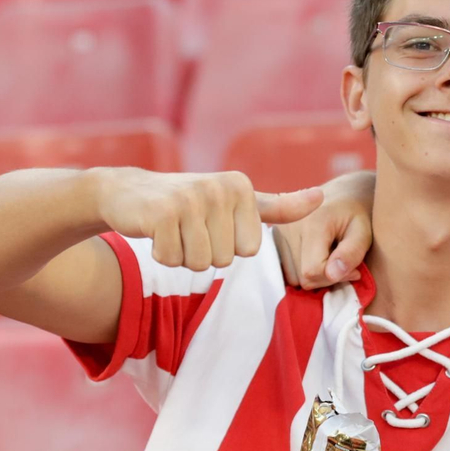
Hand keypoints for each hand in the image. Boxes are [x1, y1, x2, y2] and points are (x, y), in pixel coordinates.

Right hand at [91, 168, 323, 271]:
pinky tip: (156, 232)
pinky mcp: (161, 213)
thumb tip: (322, 198)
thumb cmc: (189, 202)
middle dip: (204, 253)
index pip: (250, 250)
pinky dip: (162, 254)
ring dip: (183, 255)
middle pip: (225, 259)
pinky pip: (172, 260)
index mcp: (242, 187)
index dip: (228, 246)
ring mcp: (190, 199)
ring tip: (174, 230)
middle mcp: (219, 188)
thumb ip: (279, 206)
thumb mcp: (236, 201)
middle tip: (188, 228)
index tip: (212, 224)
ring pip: (200, 263)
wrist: (127, 192)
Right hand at [272, 170, 373, 288]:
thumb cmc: (357, 214)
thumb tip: (333, 275)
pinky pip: (284, 269)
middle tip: (341, 263)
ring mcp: (277, 230)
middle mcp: (288, 226)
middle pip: (300, 277)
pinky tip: (315, 256)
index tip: (352, 269)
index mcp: (312, 223)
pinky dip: (301, 268)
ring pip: (291, 277)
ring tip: (328, 257)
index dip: (333, 277)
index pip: (312, 271)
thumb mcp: (364, 232)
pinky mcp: (273, 236)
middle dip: (324, 277)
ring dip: (312, 274)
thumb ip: (352, 253)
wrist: (342, 193)